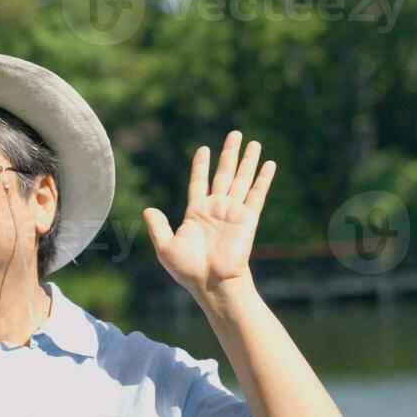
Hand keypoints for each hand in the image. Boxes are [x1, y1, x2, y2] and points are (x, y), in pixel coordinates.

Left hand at [142, 130, 273, 303]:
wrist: (212, 282)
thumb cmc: (188, 270)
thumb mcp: (165, 247)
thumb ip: (157, 226)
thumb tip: (147, 209)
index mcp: (196, 212)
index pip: (199, 181)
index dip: (201, 164)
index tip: (204, 148)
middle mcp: (216, 208)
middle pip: (224, 174)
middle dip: (229, 154)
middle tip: (235, 133)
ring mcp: (233, 211)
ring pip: (241, 179)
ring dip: (248, 160)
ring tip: (254, 142)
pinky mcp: (248, 218)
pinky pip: (257, 193)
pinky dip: (263, 178)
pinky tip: (269, 163)